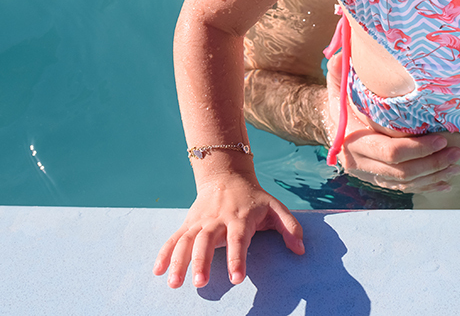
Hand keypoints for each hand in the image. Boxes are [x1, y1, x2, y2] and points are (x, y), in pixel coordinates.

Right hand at [153, 173, 303, 288]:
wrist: (227, 175)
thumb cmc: (255, 198)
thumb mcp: (276, 207)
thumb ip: (290, 228)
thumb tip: (301, 249)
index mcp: (239, 218)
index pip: (238, 240)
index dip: (238, 258)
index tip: (237, 277)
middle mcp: (217, 220)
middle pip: (206, 241)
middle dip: (202, 262)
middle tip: (200, 283)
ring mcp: (200, 222)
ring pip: (186, 241)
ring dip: (179, 261)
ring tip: (174, 283)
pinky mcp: (189, 223)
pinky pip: (174, 238)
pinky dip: (164, 254)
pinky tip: (158, 271)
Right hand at [324, 49, 459, 192]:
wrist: (330, 122)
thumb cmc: (340, 99)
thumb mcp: (337, 83)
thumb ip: (340, 69)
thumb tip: (346, 53)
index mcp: (351, 141)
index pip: (389, 152)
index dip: (417, 149)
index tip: (442, 139)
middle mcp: (359, 162)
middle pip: (401, 172)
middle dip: (432, 164)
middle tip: (457, 151)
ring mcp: (369, 174)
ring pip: (405, 183)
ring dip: (434, 177)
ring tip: (457, 165)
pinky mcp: (378, 179)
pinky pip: (404, 188)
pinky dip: (426, 186)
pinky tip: (446, 182)